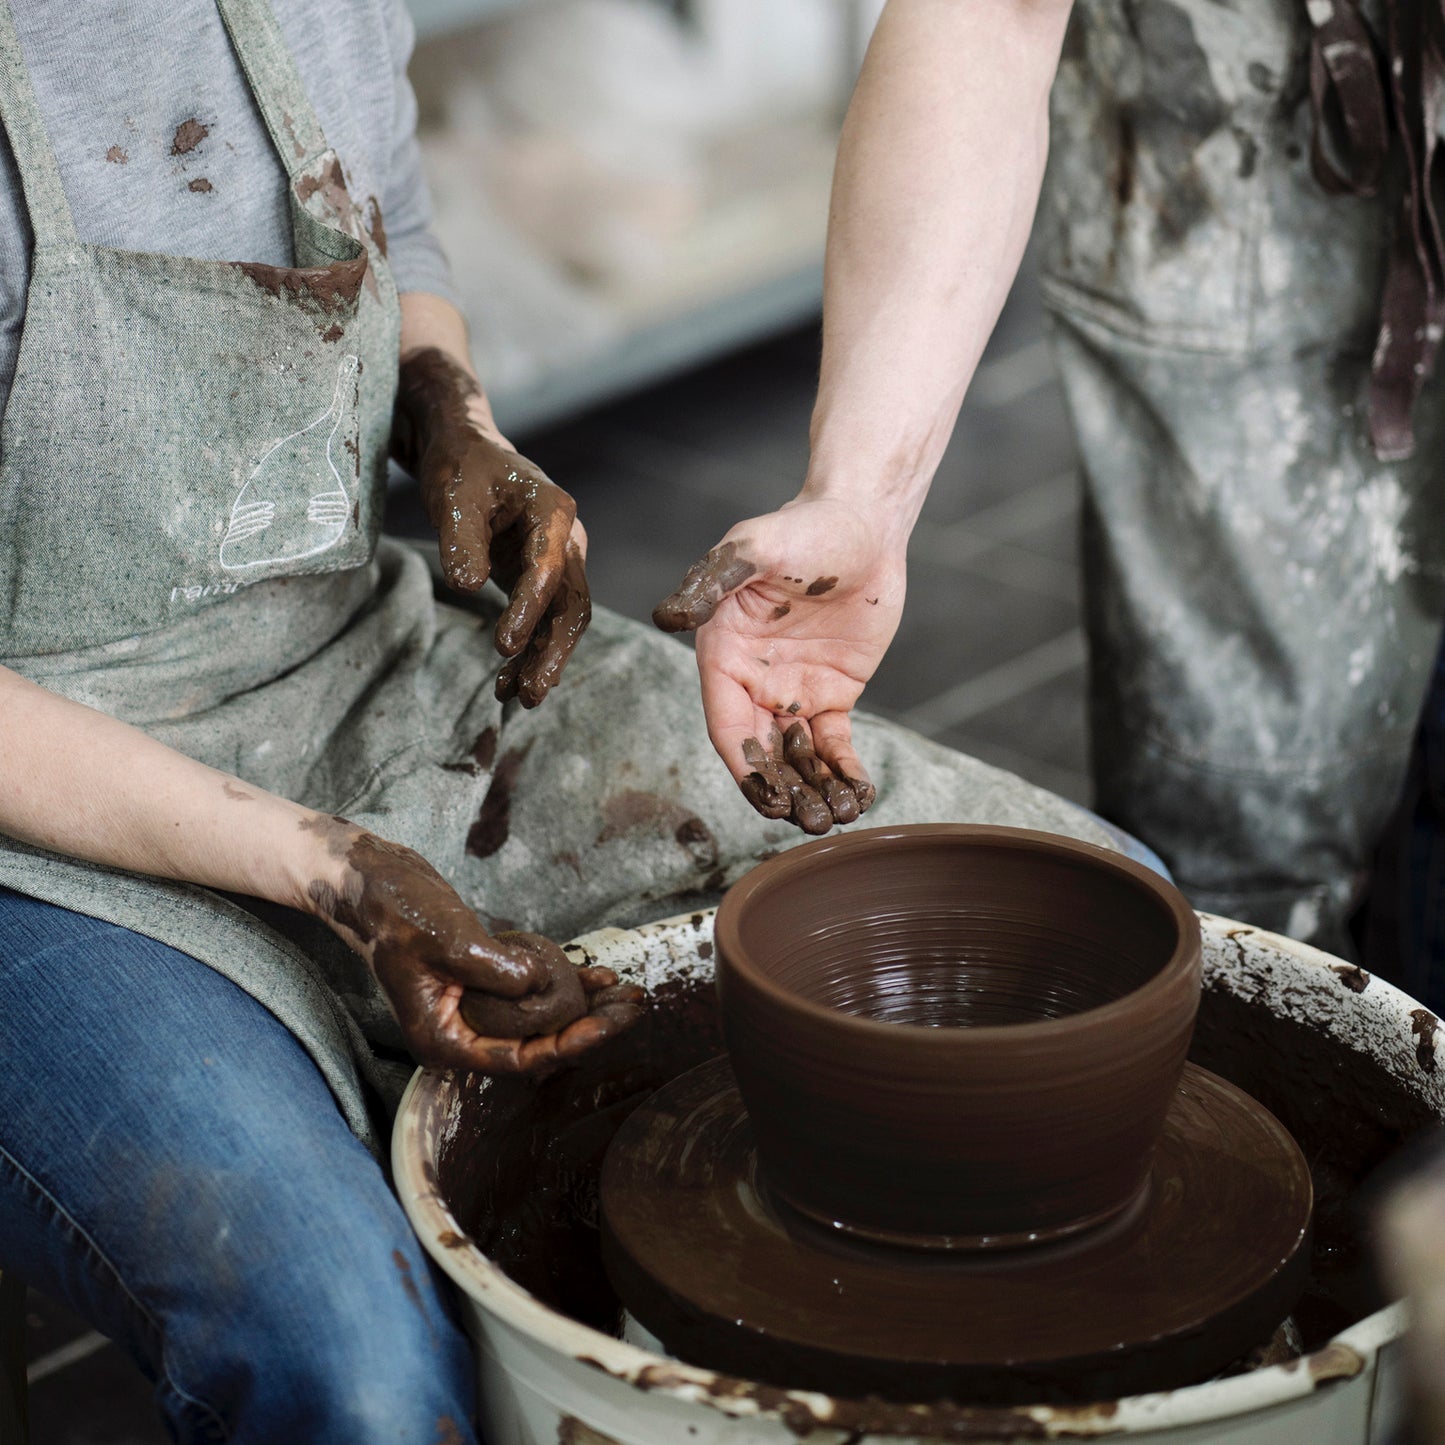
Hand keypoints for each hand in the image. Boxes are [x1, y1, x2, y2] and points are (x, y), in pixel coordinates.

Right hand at [302, 817, 641, 1071]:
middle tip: (635, 1005)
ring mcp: (475, 1008)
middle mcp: (462, 1033)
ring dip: (585, 1006)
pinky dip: (566, 983)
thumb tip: (541, 985)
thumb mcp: (449, 940)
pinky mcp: (485, 981)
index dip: (569, 1044)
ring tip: (629, 991)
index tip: (608, 1024)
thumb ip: (495, 970)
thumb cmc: (400, 913)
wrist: (376, 882)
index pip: (519, 1059)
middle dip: (589, 1026)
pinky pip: (533, 991)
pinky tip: (601, 976)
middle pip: (538, 1043)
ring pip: (541, 1018)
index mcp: (445, 1042)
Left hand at [396, 347, 591, 706]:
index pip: (548, 571)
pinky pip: (541, 621)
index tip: (502, 646)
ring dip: (542, 660)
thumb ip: (462, 541)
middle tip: (531, 693)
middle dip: (552, 652)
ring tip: (519, 699)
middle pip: (572, 605)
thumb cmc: (460, 466)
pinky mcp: (538, 578)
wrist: (463, 450)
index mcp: (553, 513)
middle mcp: (565, 541)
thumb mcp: (454, 496)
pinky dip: (526, 651)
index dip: (528, 611)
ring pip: (561, 619)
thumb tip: (467, 586)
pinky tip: (505, 684)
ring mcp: (556, 561)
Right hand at [653, 496, 900, 832]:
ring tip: (836, 819)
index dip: (747, 769)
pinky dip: (844, 772)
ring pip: (797, 758)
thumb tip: (667, 617)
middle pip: (762, 754)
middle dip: (783, 793)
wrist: (862, 524)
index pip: (727, 727)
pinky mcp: (832, 694)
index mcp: (723, 656)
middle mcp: (752, 682)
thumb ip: (712, 582)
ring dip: (813, 792)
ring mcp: (792, 692)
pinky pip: (833, 746)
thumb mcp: (753, 550)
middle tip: (809, 823)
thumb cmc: (802, 529)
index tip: (771, 800)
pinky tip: (858, 794)